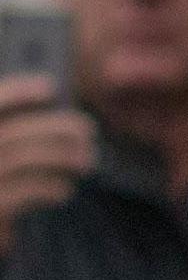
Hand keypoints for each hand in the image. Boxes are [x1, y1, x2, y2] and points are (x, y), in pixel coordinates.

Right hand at [0, 73, 94, 262]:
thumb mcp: (1, 153)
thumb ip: (13, 136)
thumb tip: (47, 103)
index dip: (18, 93)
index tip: (50, 87)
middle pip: (15, 133)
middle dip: (55, 128)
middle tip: (88, 129)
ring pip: (25, 159)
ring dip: (62, 156)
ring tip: (87, 159)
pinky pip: (26, 191)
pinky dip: (50, 187)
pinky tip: (65, 189)